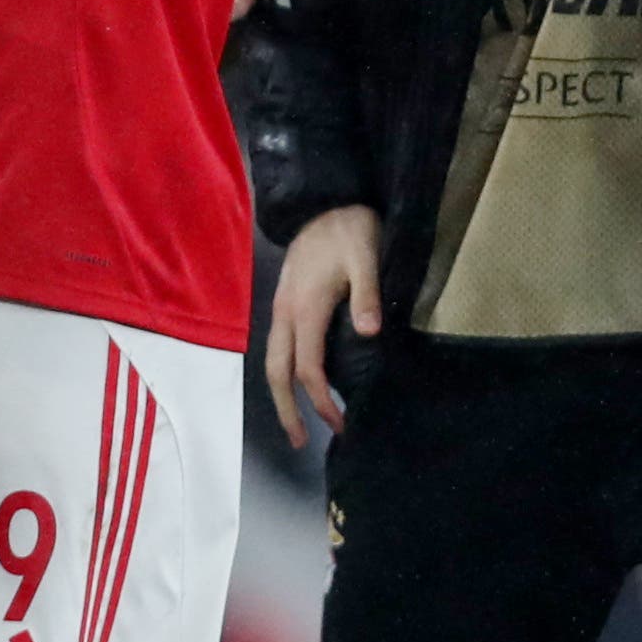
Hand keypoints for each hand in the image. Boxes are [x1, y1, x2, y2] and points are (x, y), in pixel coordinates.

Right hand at [265, 204, 382, 445]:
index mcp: (304, 308)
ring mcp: (281, 307)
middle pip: (276, 372)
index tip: (341, 423)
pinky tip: (300, 382)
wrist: (324, 199)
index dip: (321, 400)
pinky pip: (279, 347)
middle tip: (300, 442)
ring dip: (282, 394)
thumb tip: (369, 332)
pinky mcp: (285, 301)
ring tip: (297, 423)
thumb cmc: (349, 229)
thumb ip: (366, 294)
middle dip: (286, 409)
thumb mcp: (365, 256)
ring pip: (273, 360)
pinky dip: (285, 373)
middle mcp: (285, 312)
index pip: (307, 368)